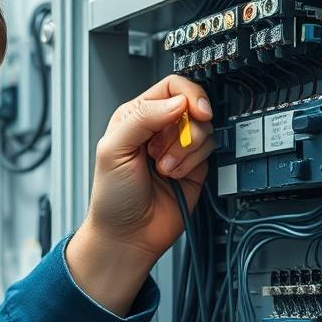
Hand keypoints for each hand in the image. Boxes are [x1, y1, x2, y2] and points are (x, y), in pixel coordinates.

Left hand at [83, 74, 214, 260]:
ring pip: (204, 129)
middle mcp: (159, 128)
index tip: (194, 111)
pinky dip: (193, 164)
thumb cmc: (112, 197)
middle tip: (162, 150)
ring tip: (163, 168)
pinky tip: (173, 176)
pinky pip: (209, 151)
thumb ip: (142, 118)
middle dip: (184, 130)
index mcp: (136, 116)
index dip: (188, 95)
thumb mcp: (114, 150)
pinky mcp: (194, 166)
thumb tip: (178, 101)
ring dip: (185, 151)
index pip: (172, 87)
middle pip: (194, 106)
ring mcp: (178, 147)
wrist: (128, 234)